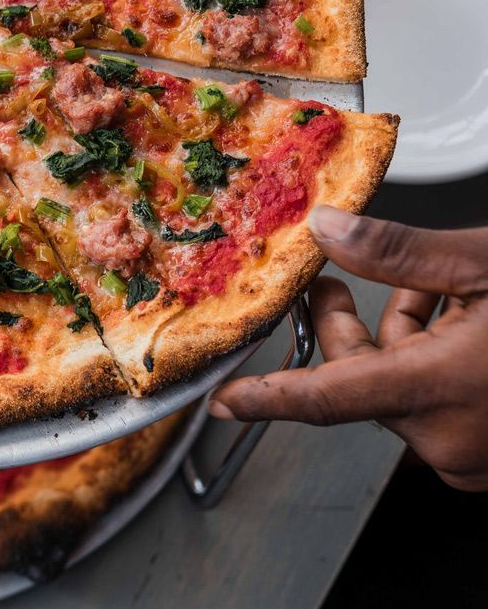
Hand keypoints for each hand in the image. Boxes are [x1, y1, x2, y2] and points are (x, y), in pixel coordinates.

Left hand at [211, 205, 487, 490]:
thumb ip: (398, 251)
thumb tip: (328, 229)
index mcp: (442, 393)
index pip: (325, 401)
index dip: (267, 398)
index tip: (223, 399)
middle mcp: (455, 439)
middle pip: (361, 382)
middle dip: (351, 326)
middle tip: (339, 280)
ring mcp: (481, 456)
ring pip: (400, 390)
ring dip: (404, 336)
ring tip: (438, 291)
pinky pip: (438, 408)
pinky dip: (436, 363)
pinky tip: (463, 322)